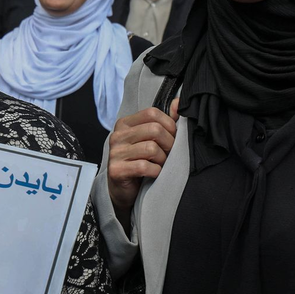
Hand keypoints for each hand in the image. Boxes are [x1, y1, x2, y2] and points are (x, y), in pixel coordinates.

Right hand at [106, 100, 178, 214]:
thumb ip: (164, 121)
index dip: (169, 124)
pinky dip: (156, 171)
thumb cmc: (139, 162)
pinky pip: (145, 166)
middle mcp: (118, 136)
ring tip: (160, 164)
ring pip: (152, 149)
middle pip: (154, 130)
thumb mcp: (150, 139)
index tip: (172, 137)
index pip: (152, 113)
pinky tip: (154, 174)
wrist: (123, 189)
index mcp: (125, 124)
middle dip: (169, 144)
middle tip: (169, 154)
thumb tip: (179, 103)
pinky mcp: (117, 170)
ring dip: (162, 160)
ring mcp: (115, 153)